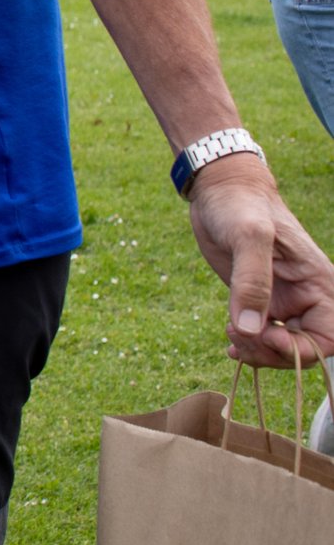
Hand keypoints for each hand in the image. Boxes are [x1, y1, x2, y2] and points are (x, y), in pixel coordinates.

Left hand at [189, 154, 333, 366]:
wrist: (221, 191)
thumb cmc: (241, 206)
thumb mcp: (249, 237)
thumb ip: (252, 282)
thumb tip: (250, 330)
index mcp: (318, 284)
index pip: (329, 339)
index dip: (300, 351)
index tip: (266, 337)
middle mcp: (306, 297)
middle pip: (304, 349)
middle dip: (273, 353)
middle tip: (238, 338)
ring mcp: (283, 300)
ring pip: (283, 346)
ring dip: (259, 352)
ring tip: (231, 335)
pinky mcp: (260, 299)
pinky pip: (264, 335)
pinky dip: (250, 344)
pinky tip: (231, 340)